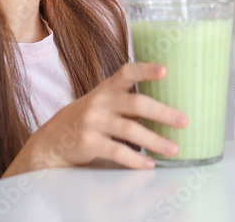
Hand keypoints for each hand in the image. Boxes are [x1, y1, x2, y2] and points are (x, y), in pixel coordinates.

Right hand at [8, 62, 187, 174]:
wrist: (50, 141)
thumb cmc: (87, 121)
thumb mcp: (103, 104)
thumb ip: (127, 102)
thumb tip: (168, 110)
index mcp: (107, 89)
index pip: (127, 72)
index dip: (146, 70)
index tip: (165, 70)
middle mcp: (100, 102)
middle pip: (136, 103)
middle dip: (163, 112)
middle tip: (184, 121)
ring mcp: (92, 122)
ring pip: (130, 130)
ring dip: (155, 141)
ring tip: (173, 149)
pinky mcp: (87, 143)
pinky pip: (116, 151)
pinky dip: (135, 159)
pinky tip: (148, 164)